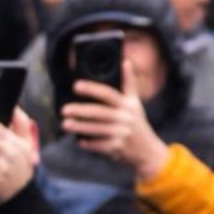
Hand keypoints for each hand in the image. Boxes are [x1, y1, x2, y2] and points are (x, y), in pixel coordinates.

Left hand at [61, 61, 169, 179]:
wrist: (148, 151)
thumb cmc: (138, 124)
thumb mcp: (136, 103)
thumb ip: (129, 83)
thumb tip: (126, 62)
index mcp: (127, 105)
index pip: (108, 94)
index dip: (92, 89)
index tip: (76, 86)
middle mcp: (125, 118)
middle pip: (99, 112)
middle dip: (80, 111)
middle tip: (64, 110)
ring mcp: (122, 134)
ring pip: (97, 129)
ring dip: (80, 127)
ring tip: (65, 124)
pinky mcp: (118, 148)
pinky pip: (100, 145)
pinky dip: (89, 144)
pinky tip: (79, 141)